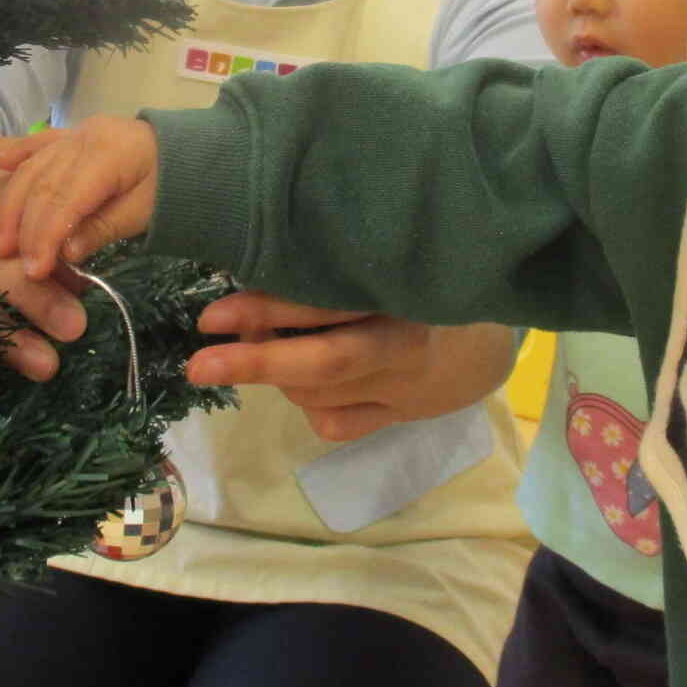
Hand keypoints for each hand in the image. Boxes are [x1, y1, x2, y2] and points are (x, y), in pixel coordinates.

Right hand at [0, 116, 160, 278]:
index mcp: (108, 154)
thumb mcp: (144, 213)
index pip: (66, 197)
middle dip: (23, 225)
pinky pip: (38, 143)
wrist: (191, 152)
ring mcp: (77, 132)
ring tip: (1, 239)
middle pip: (42, 183)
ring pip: (34, 167)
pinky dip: (18, 155)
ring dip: (13, 203)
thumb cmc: (173, 186)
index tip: (33, 269)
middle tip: (8, 260)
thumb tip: (65, 252)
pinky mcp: (73, 133)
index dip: (45, 235)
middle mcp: (85, 137)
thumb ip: (104, 228)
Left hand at [191, 295, 517, 442]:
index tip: (212, 317)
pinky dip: (308, 407)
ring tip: (257, 350)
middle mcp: (405, 343)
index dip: (268, 308)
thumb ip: (333, 265)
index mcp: (400, 292)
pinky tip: (304, 383)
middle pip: (324, 362)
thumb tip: (253, 263)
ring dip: (278, 376)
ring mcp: (404, 387)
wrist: (487, 340)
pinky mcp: (400, 417)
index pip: (330, 303)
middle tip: (200, 364)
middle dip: (256, 363)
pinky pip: (336, 423)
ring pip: (320, 395)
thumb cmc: (420, 282)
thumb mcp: (386, 262)